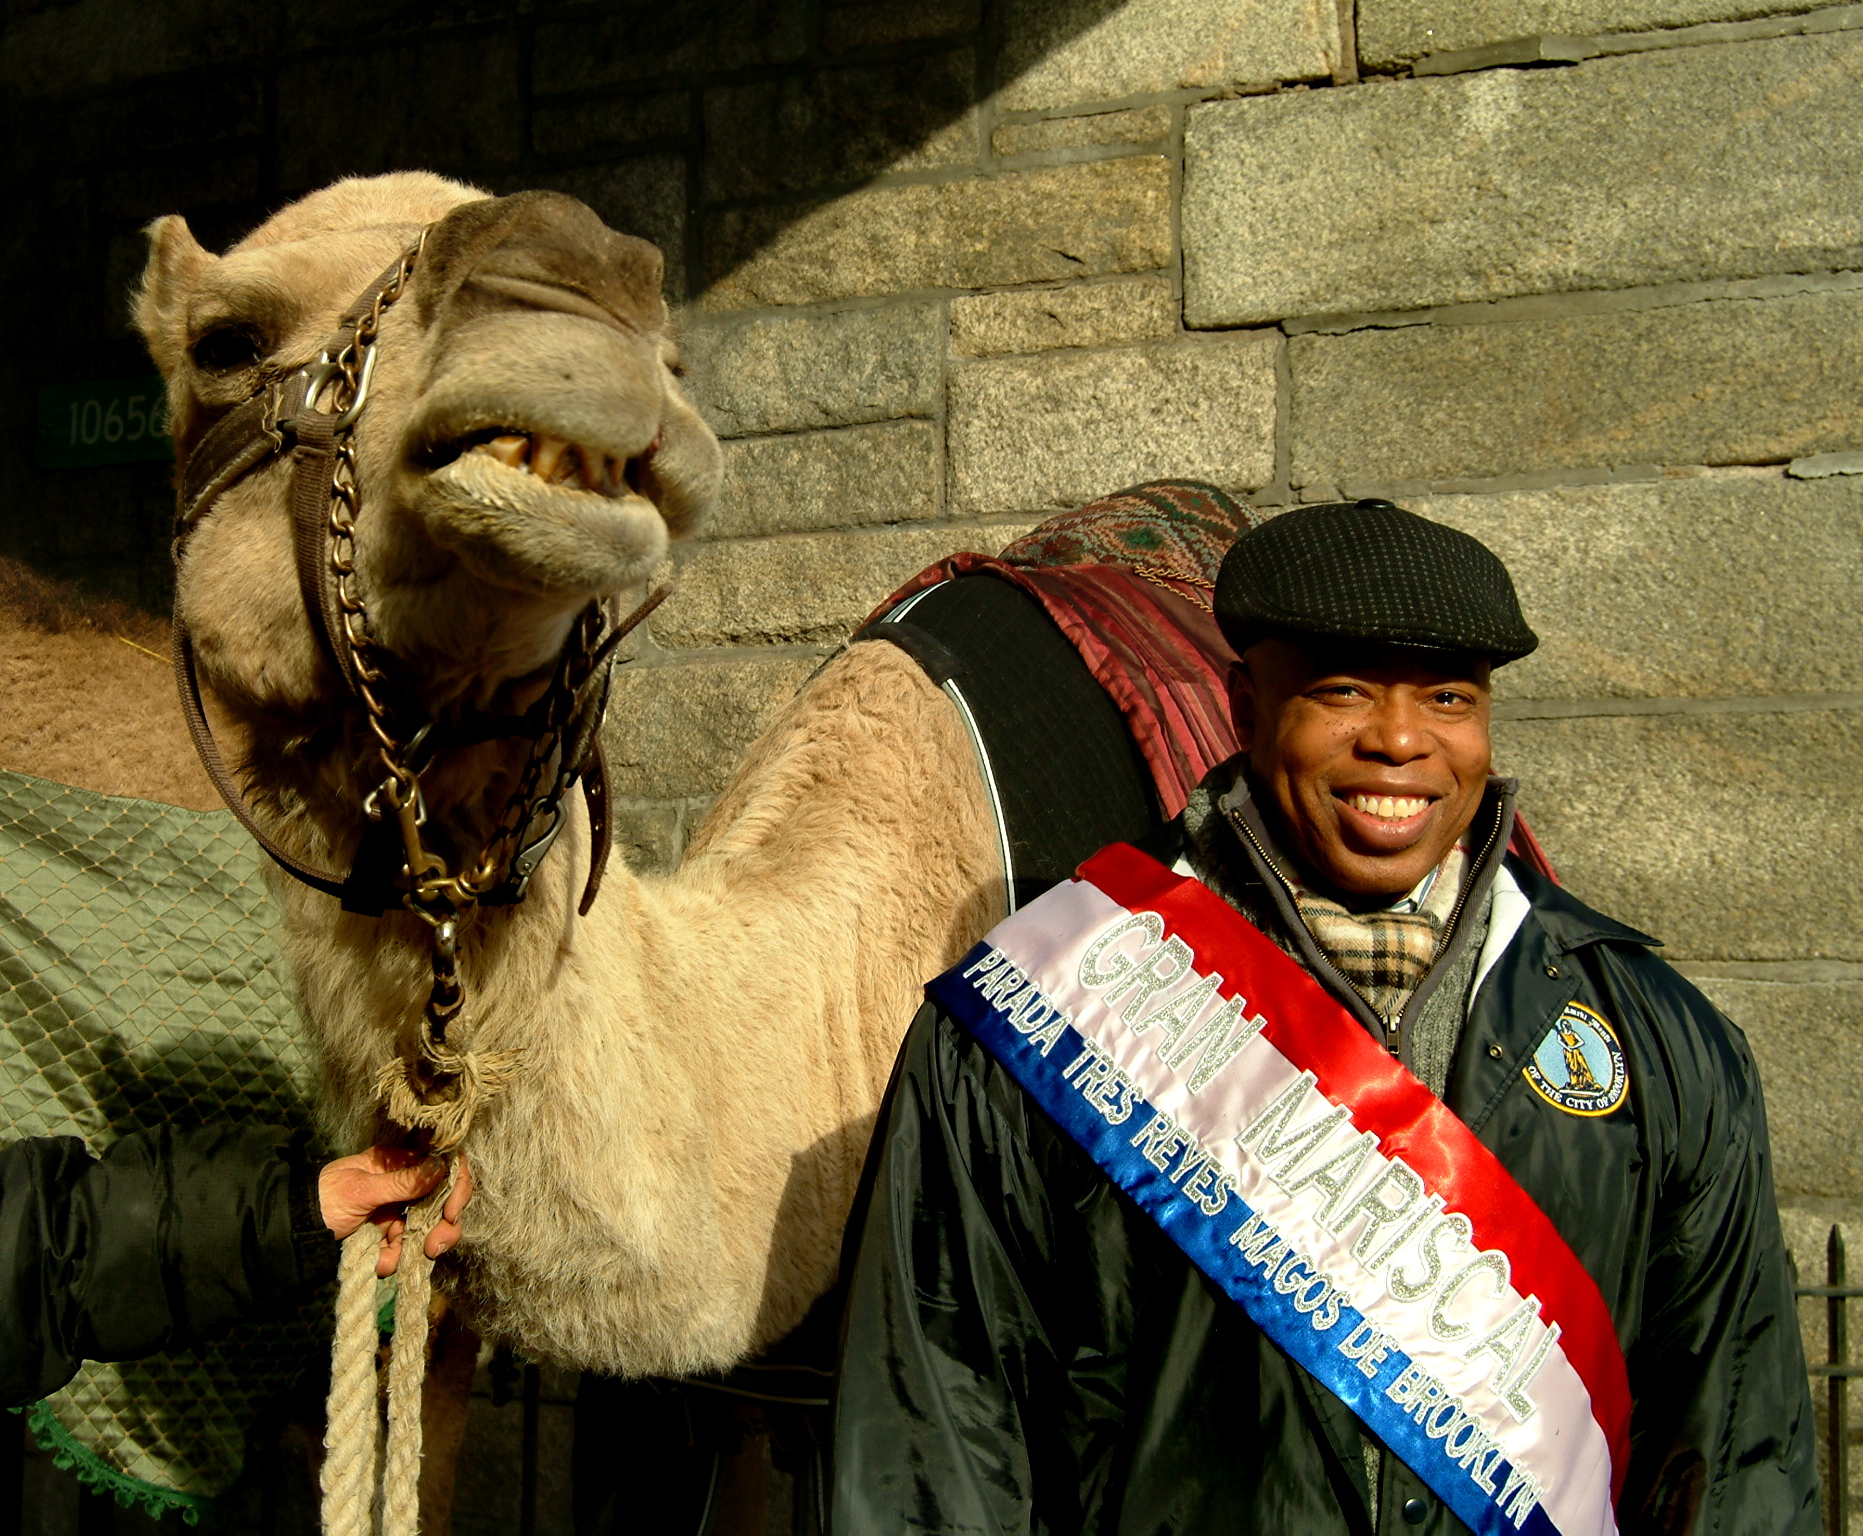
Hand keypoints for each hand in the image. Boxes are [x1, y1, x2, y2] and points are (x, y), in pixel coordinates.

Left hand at [318, 1147, 473, 1278]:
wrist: (293, 1234)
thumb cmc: (323, 1200)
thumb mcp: (361, 1189)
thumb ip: (402, 1182)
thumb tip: (441, 1166)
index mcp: (398, 1163)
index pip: (442, 1166)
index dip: (456, 1186)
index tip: (451, 1211)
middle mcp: (403, 1186)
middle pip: (443, 1202)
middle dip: (444, 1227)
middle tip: (435, 1247)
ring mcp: (396, 1212)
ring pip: (429, 1229)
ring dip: (417, 1248)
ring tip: (396, 1260)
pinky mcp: (387, 1237)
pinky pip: (405, 1249)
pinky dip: (395, 1259)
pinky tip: (380, 1263)